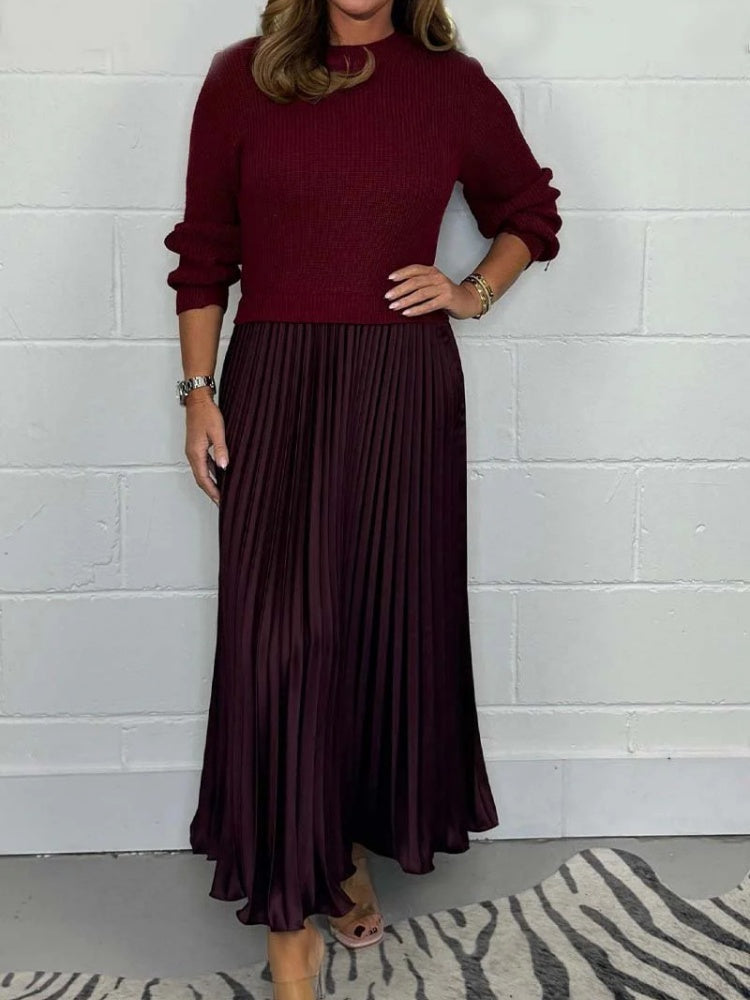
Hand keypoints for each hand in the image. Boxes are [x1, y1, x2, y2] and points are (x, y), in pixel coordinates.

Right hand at [184, 390, 227, 505]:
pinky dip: (210, 472)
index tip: (220, 500)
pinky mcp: (196, 446)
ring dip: (210, 482)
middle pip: (200, 478)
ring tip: (221, 491)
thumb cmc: (206, 413)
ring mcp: (193, 450)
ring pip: (201, 472)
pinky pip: (202, 464)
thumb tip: (223, 466)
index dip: (212, 491)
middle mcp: (192, 454)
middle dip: (210, 491)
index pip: (203, 478)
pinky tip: (219, 474)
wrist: (197, 400)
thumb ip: (220, 449)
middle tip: (221, 501)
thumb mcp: (217, 431)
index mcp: (195, 453)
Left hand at [385, 264, 483, 319]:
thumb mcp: (434, 285)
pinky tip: (407, 313)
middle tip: (388, 297)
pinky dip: (416, 309)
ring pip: (420, 293)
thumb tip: (397, 290)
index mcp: (432, 271)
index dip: (402, 273)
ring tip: (394, 306)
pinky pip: (429, 305)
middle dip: (399, 289)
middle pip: (415, 282)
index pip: (415, 269)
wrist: (468, 300)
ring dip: (405, 300)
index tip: (389, 279)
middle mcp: (437, 277)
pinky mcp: (447, 299)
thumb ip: (420, 284)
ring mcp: (443, 288)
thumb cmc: (447, 294)